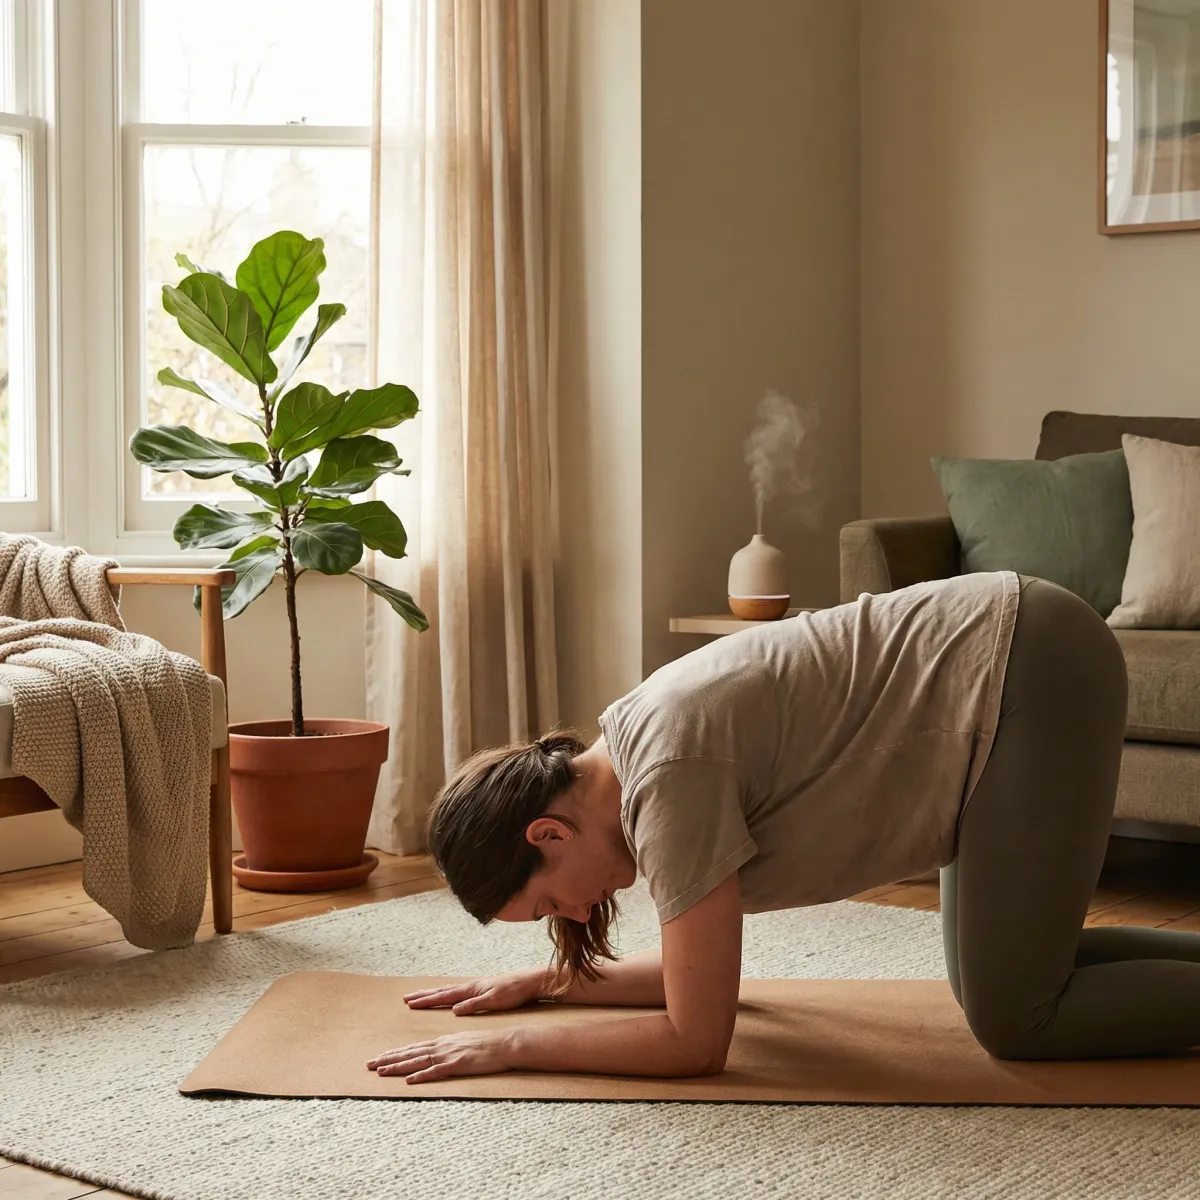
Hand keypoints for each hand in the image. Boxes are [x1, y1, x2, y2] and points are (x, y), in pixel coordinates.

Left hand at [368, 1030, 515, 1083]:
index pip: (414, 1047)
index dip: (395, 1053)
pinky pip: (436, 1071)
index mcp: (444, 1041)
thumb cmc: (488, 1045)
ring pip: (417, 1061)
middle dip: (388, 1058)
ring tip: (380, 1071)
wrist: (505, 1043)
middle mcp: (442, 1046)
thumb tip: (437, 1054)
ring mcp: (449, 1055)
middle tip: (369, 1064)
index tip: (379, 1057)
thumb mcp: (464, 1043)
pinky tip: (409, 1080)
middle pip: (410, 1052)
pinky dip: (421, 1075)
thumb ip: (450, 1048)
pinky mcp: (457, 1065)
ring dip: (397, 1066)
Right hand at [403, 970, 543, 1015]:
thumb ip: (473, 1005)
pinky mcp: (482, 990)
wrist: (529, 982)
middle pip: (442, 991)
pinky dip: (447, 994)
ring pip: (449, 991)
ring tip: (420, 995)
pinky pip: (458, 992)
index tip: (410, 1002)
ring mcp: (475, 988)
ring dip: (433, 994)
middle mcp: (470, 987)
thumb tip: (454, 1010)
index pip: (444, 996)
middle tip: (407, 998)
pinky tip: (447, 997)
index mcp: (471, 990)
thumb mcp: (493, 1001)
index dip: (426, 1000)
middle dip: (424, 996)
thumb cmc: (513, 992)